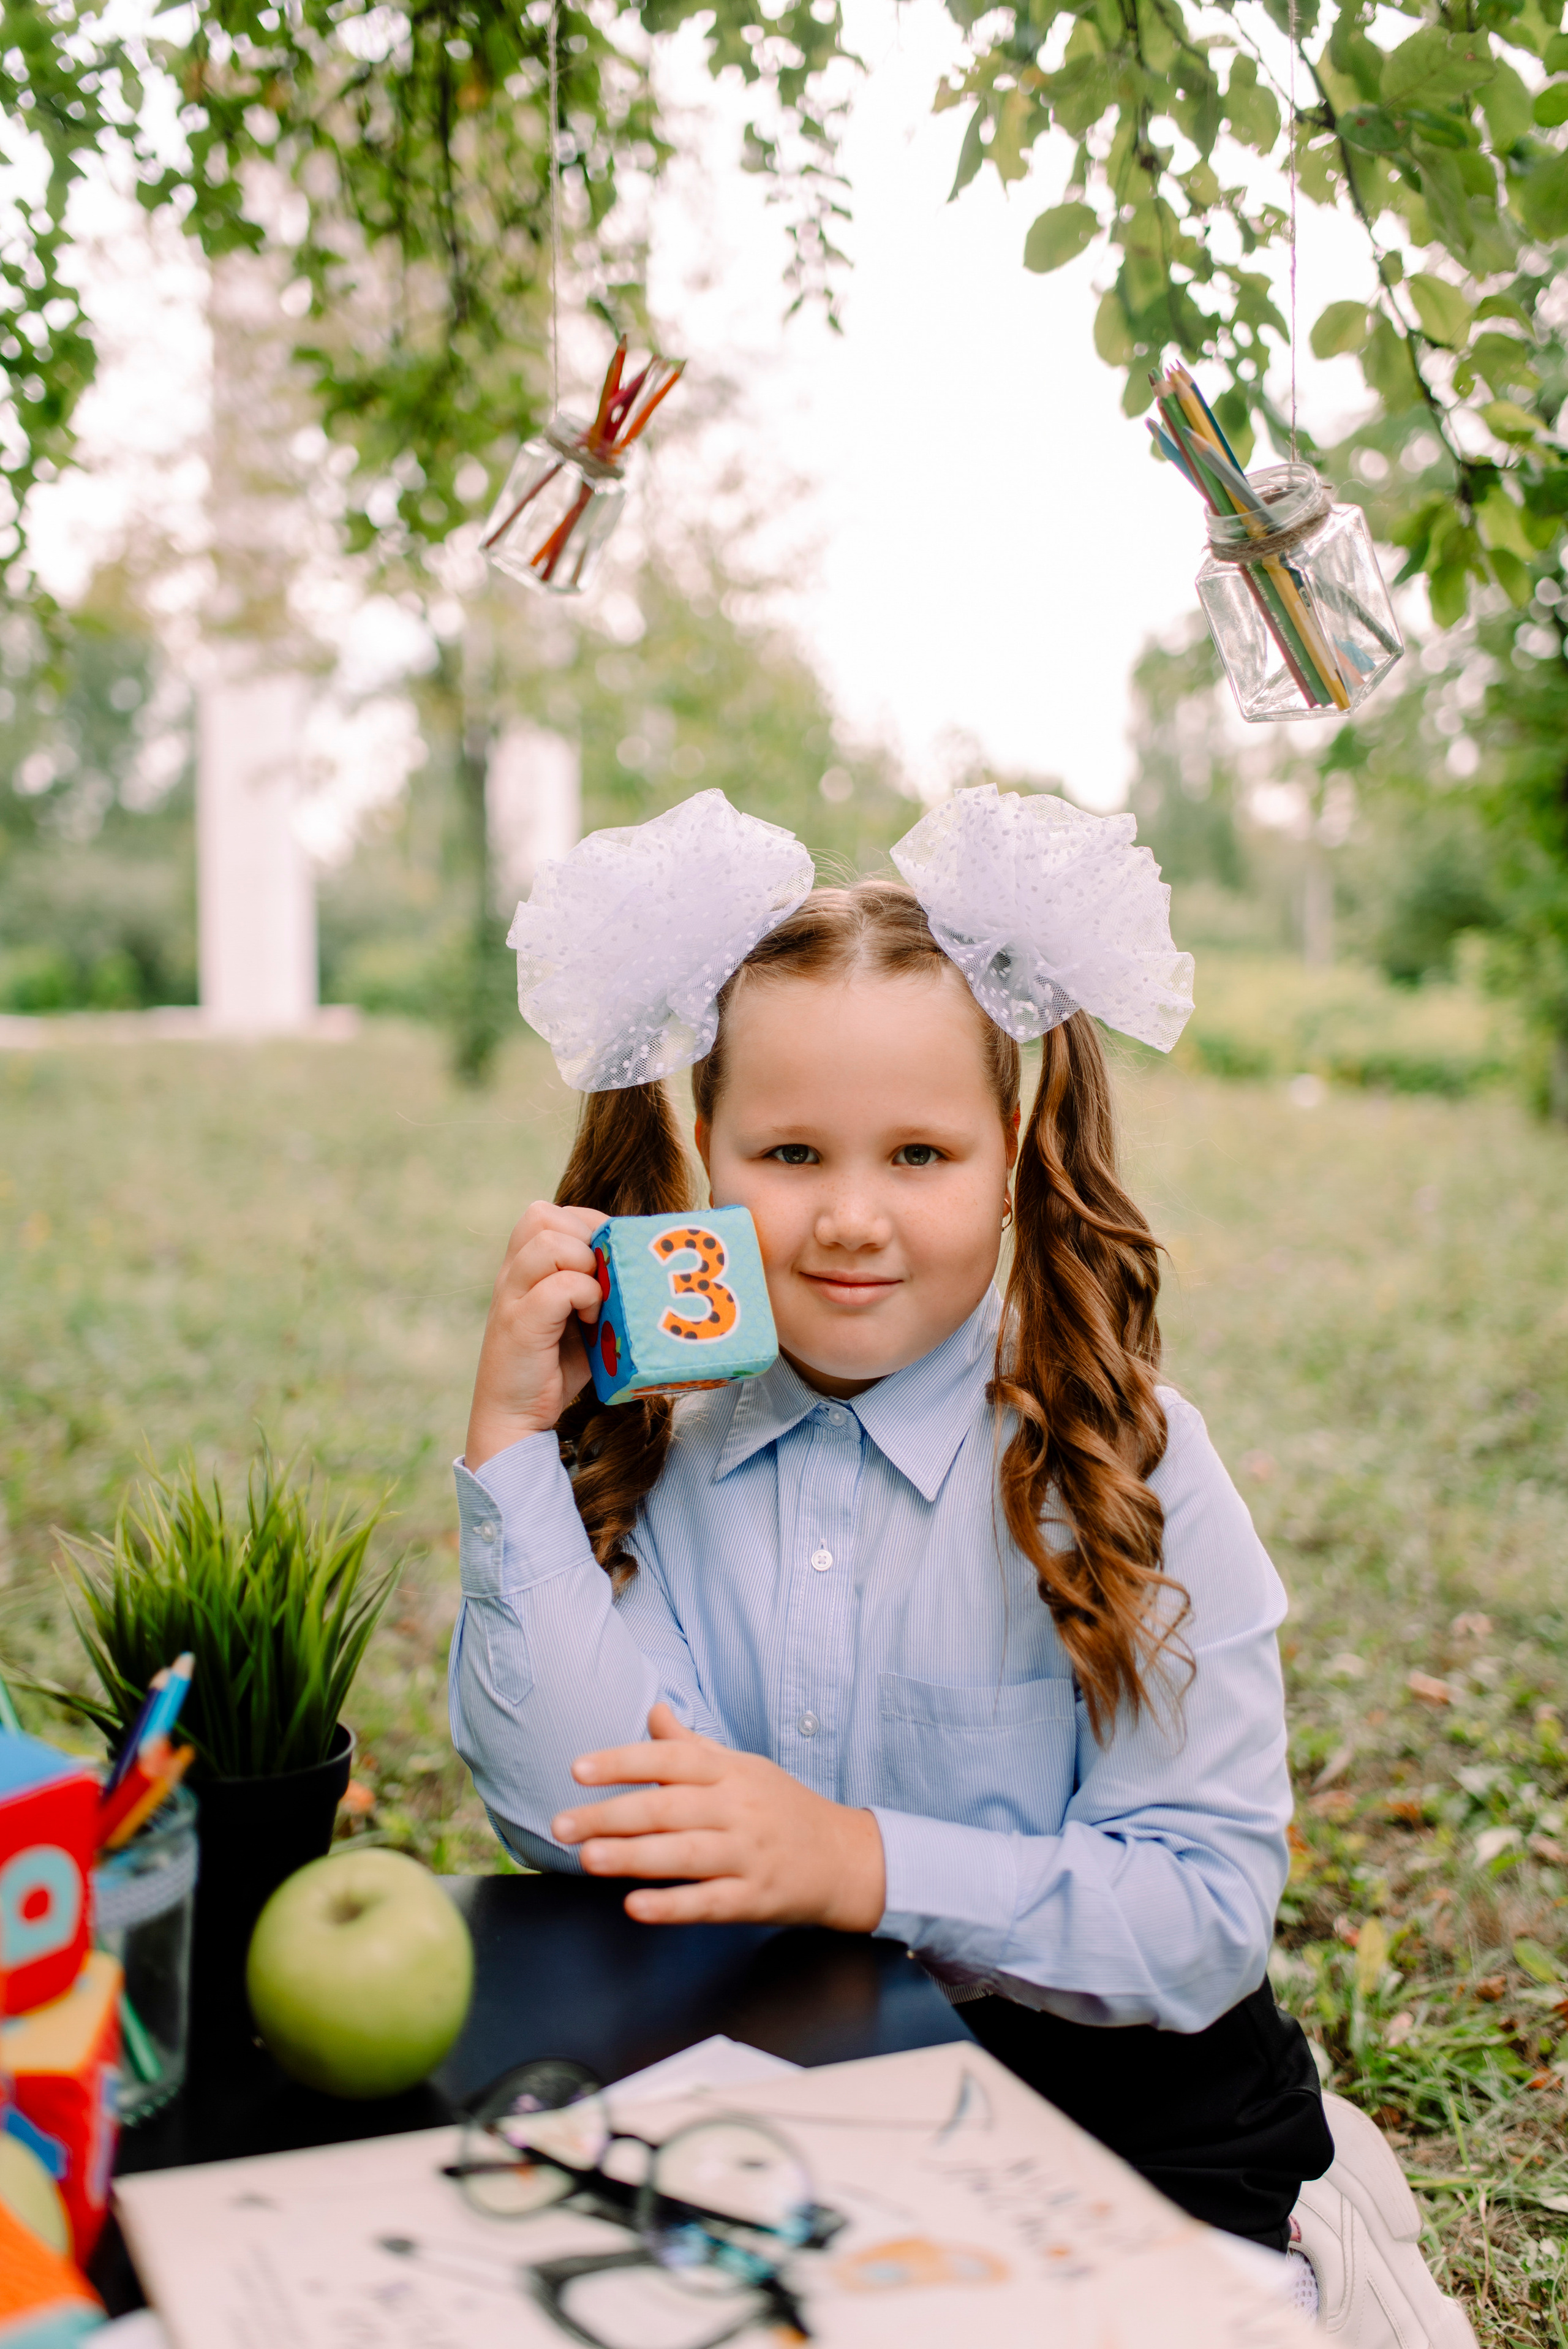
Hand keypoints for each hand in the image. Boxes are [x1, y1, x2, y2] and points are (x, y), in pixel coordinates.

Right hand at [465, 1201, 607, 1466]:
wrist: (515, 1420)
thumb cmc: (554, 1368)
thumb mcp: (577, 1316)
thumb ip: (595, 1284)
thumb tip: (639, 1261)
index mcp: (521, 1268)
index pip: (547, 1214)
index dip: (585, 1224)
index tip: (606, 1259)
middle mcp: (510, 1276)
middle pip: (542, 1217)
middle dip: (584, 1237)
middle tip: (601, 1275)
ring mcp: (511, 1298)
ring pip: (549, 1243)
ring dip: (584, 1265)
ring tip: (597, 1299)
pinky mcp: (520, 1325)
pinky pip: (559, 1287)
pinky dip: (585, 1297)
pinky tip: (592, 1321)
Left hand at [552, 1704, 886, 1932]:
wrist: (846, 1858)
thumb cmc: (782, 1809)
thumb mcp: (742, 1768)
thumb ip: (692, 1746)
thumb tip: (654, 1711)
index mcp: (731, 1772)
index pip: (671, 1759)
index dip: (623, 1761)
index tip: (578, 1769)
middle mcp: (738, 1808)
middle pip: (668, 1807)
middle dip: (610, 1815)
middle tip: (560, 1824)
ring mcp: (748, 1854)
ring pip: (684, 1853)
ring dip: (633, 1856)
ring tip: (587, 1858)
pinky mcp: (755, 1897)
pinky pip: (709, 1901)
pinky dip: (672, 1905)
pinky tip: (636, 1907)